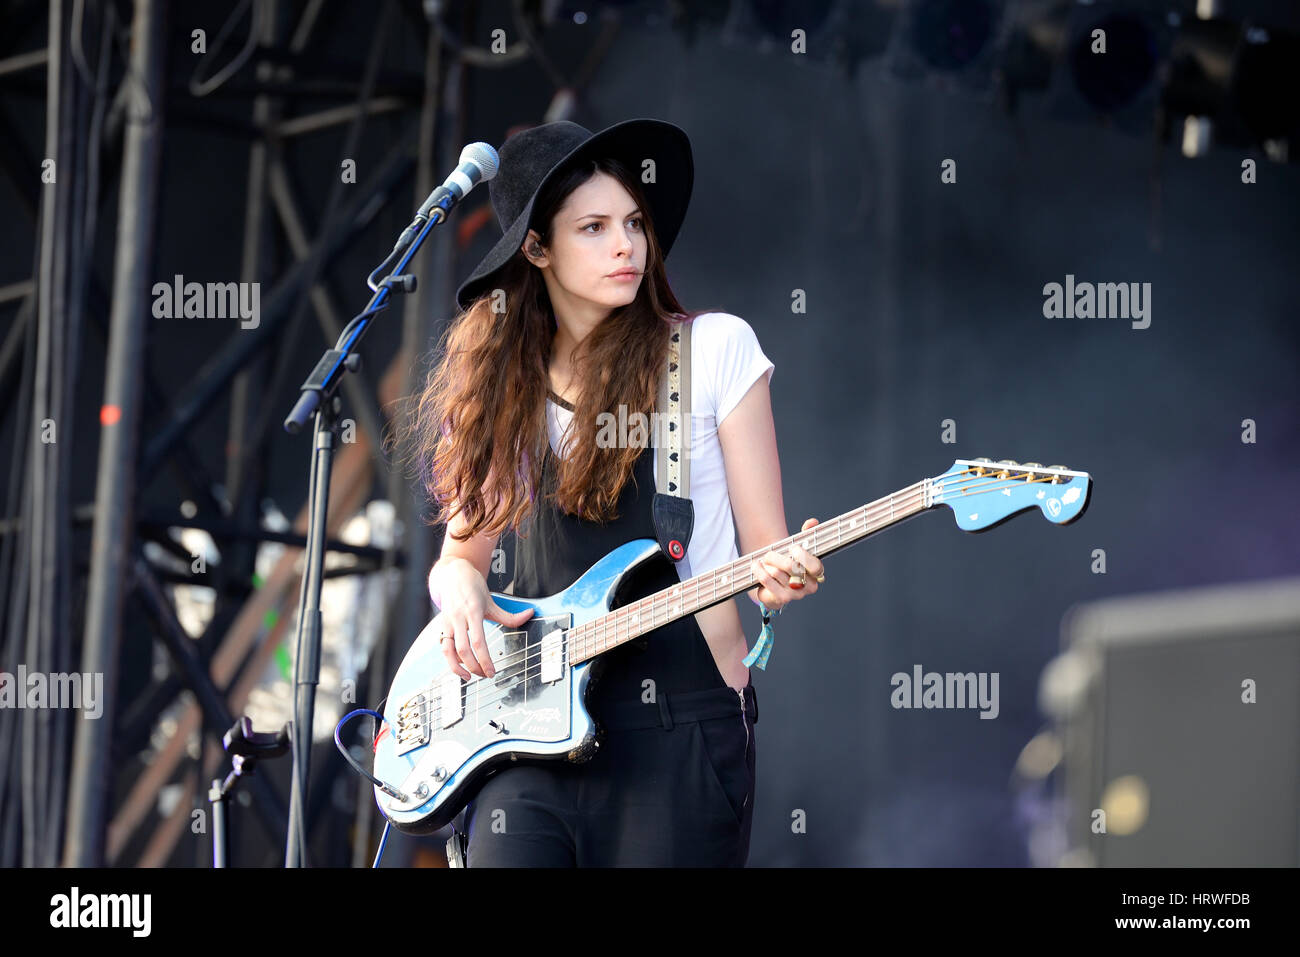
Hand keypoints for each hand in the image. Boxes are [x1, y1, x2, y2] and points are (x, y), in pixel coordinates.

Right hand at [429, 558, 533, 679]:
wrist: (453, 574)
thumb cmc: (473, 587)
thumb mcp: (492, 600)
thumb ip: (509, 614)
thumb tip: (529, 615)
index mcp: (473, 612)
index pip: (478, 641)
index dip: (484, 659)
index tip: (491, 672)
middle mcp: (458, 618)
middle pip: (463, 649)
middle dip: (474, 666)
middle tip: (485, 675)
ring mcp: (448, 622)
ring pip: (448, 650)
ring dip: (457, 667)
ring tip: (468, 677)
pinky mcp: (442, 625)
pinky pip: (444, 646)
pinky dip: (451, 658)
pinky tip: (460, 665)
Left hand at [750, 518, 825, 611]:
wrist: (774, 585)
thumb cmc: (788, 564)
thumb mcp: (798, 550)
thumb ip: (806, 535)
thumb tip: (812, 522)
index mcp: (817, 573)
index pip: (816, 566)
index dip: (804, 557)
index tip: (793, 548)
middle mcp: (809, 586)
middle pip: (792, 567)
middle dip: (776, 557)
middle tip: (768, 554)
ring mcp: (796, 594)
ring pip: (777, 572)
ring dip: (766, 564)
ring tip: (763, 562)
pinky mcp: (782, 599)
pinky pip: (768, 581)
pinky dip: (760, 571)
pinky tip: (756, 567)